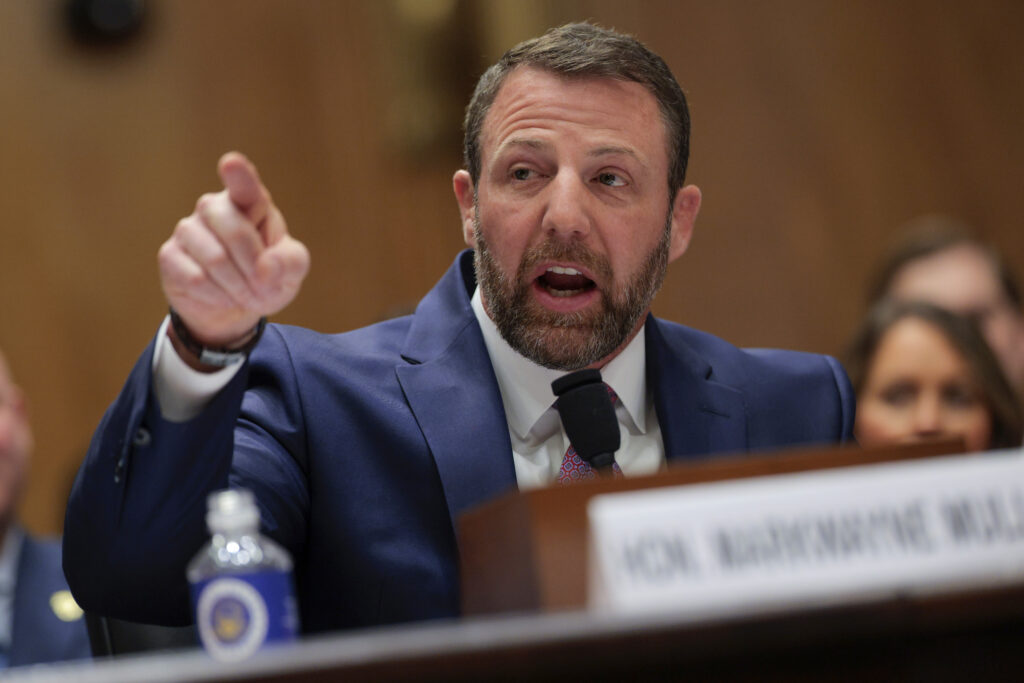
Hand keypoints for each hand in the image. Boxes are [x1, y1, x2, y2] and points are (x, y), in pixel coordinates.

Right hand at [158, 152, 309, 353]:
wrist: (233, 307)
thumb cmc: (266, 277)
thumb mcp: (290, 272)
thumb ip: (290, 263)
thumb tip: (266, 268)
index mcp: (250, 202)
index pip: (243, 184)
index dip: (238, 174)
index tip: (232, 163)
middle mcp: (214, 207)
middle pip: (235, 232)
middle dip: (255, 268)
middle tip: (264, 289)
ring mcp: (188, 229)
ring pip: (215, 259)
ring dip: (238, 287)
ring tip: (245, 295)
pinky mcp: (169, 255)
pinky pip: (196, 278)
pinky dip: (217, 296)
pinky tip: (222, 295)